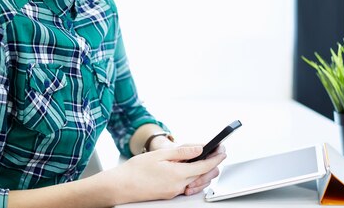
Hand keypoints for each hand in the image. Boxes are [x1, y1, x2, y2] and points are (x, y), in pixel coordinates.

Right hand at [104, 145, 226, 203]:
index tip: (223, 150)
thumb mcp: (159, 154)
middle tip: (217, 152)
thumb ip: (181, 151)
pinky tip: (191, 169)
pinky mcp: (169, 194)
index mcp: (177, 174)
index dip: (216, 157)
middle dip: (213, 163)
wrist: (120, 186)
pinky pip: (187, 185)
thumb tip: (199, 148)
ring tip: (207, 158)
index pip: (204, 165)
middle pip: (204, 175)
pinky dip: (194, 176)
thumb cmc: (135, 170)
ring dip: (205, 171)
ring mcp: (174, 191)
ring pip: (197, 181)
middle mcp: (178, 186)